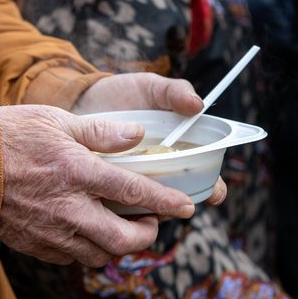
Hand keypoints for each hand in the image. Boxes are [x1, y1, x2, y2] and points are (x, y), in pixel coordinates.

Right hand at [0, 104, 195, 267]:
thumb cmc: (8, 137)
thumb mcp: (56, 120)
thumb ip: (101, 131)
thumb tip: (136, 135)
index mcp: (78, 172)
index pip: (135, 191)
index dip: (166, 201)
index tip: (186, 207)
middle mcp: (70, 208)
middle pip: (124, 238)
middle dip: (147, 234)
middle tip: (149, 220)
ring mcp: (52, 231)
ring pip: (101, 254)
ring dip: (119, 244)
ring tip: (121, 227)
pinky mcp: (36, 244)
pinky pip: (74, 257)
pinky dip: (89, 248)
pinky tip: (87, 230)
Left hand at [72, 73, 226, 207]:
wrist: (85, 98)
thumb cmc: (125, 94)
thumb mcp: (151, 88)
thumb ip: (174, 92)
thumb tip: (197, 105)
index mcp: (178, 152)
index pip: (205, 177)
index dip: (212, 188)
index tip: (211, 192)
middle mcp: (159, 172)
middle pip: (177, 200)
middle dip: (176, 207)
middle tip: (166, 204)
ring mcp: (133, 183)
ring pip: (148, 208)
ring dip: (147, 210)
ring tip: (137, 204)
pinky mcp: (107, 190)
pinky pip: (118, 207)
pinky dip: (118, 209)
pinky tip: (110, 201)